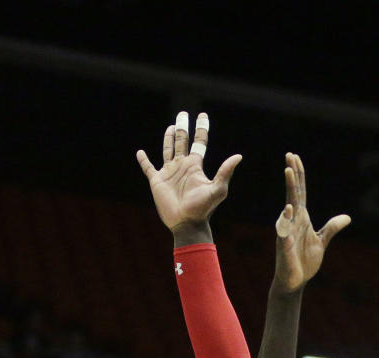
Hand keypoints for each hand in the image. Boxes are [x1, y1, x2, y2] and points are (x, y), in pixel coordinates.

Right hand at [136, 111, 241, 231]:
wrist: (187, 222)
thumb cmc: (203, 208)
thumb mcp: (217, 189)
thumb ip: (225, 172)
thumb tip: (239, 156)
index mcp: (195, 166)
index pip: (199, 142)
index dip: (201, 129)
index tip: (202, 115)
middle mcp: (182, 166)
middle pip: (182, 142)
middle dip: (183, 128)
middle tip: (183, 114)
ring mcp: (169, 173)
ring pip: (168, 150)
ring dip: (168, 138)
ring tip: (171, 127)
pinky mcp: (157, 181)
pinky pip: (148, 168)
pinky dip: (143, 160)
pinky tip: (140, 152)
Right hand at [273, 153, 350, 293]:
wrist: (295, 281)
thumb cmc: (305, 261)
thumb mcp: (322, 241)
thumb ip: (332, 228)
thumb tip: (346, 217)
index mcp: (302, 218)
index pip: (300, 192)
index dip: (298, 175)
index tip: (294, 158)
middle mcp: (293, 220)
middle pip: (293, 192)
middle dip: (292, 174)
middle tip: (289, 155)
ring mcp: (287, 230)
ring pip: (288, 205)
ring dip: (288, 188)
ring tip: (288, 171)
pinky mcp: (284, 244)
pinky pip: (284, 229)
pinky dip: (286, 219)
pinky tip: (289, 208)